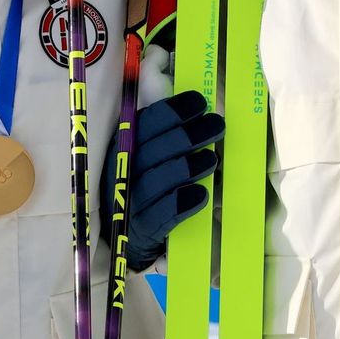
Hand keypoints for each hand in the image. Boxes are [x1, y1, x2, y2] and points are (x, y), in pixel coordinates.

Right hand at [100, 89, 224, 271]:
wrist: (130, 235)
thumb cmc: (147, 187)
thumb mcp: (147, 157)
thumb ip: (164, 135)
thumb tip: (198, 110)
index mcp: (124, 146)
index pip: (145, 124)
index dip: (173, 111)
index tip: (199, 103)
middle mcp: (122, 171)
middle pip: (151, 150)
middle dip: (186, 135)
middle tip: (217, 126)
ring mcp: (129, 201)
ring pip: (154, 181)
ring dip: (185, 168)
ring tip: (212, 160)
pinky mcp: (141, 230)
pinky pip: (159, 216)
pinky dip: (180, 204)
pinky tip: (201, 195)